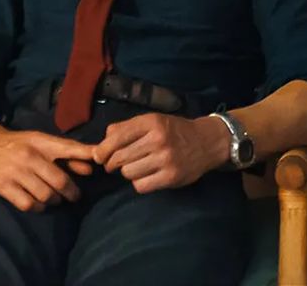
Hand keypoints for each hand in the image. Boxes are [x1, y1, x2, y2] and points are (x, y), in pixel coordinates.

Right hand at [0, 129, 94, 211]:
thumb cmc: (20, 144)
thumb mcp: (43, 142)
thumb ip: (67, 155)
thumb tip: (91, 169)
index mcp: (41, 142)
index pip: (68, 148)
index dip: (85, 155)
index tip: (99, 162)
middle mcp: (29, 157)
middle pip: (58, 180)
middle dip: (71, 192)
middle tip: (74, 196)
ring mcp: (14, 172)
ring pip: (44, 194)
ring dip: (55, 200)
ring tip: (56, 199)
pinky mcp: (2, 186)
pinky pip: (27, 204)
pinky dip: (38, 207)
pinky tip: (40, 204)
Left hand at [92, 113, 229, 193]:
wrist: (207, 142)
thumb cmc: (175, 131)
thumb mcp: (153, 120)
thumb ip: (126, 128)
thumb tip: (101, 144)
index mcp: (151, 122)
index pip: (115, 138)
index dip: (102, 150)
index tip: (100, 156)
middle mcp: (159, 139)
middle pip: (119, 158)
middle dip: (112, 163)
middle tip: (115, 165)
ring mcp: (166, 159)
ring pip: (128, 173)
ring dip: (128, 172)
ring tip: (137, 167)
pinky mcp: (171, 177)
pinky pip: (140, 186)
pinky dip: (140, 183)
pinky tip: (147, 176)